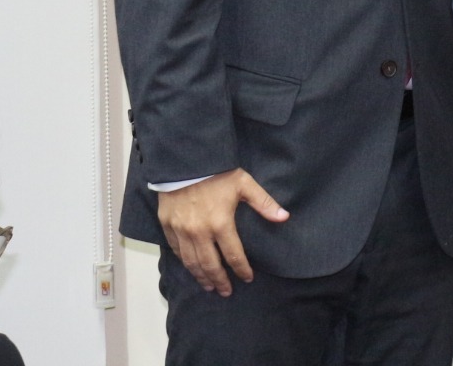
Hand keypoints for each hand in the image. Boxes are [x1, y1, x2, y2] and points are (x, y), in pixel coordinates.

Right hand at [157, 168, 288, 295]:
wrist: (185, 160)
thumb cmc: (217, 172)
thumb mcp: (244, 184)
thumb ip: (264, 203)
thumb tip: (285, 217)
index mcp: (220, 224)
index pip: (233, 255)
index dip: (241, 269)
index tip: (247, 278)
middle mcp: (199, 232)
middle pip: (210, 265)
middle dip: (219, 281)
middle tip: (226, 292)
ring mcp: (181, 231)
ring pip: (191, 262)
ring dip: (201, 276)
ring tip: (209, 286)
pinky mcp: (167, 226)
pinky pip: (176, 250)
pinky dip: (184, 262)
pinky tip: (191, 267)